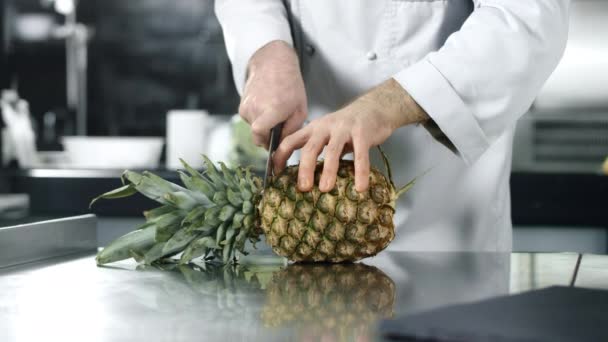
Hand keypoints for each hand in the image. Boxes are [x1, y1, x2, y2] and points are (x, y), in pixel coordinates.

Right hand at [239, 40, 306, 147]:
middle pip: (257, 135)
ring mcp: (246, 106)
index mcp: (272, 110)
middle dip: (268, 135)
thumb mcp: (300, 110)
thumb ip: (291, 130)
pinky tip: (266, 107)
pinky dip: (258, 118)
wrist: (273, 64)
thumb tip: (280, 145)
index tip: (274, 145)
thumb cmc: (291, 87)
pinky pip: (249, 119)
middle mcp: (256, 108)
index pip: (259, 136)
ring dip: (263, 125)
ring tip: (274, 112)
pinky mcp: (241, 104)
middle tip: (279, 126)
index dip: (266, 144)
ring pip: (253, 127)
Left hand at [273, 78, 428, 192]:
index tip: (275, 175)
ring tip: (326, 189)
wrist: (375, 107)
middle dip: (305, 169)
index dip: (280, 156)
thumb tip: (303, 176)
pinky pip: (360, 155)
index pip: (290, 141)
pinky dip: (360, 172)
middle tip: (303, 188)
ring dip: (329, 171)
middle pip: (310, 148)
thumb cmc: (348, 126)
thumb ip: (318, 149)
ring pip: (333, 151)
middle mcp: (326, 127)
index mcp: (314, 128)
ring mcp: (344, 129)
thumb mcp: (327, 133)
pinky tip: (360, 187)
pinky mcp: (363, 133)